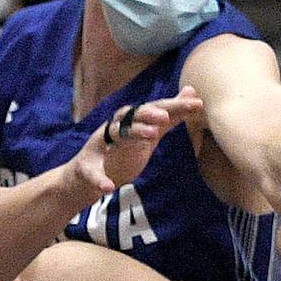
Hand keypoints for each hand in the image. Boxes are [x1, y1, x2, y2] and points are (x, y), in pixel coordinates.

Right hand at [68, 87, 203, 198]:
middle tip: (166, 116)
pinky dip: (99, 180)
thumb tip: (191, 92)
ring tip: (152, 135)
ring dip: (134, 133)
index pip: (154, 109)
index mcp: (130, 122)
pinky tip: (108, 188)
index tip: (196, 103)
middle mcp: (114, 129)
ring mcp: (100, 147)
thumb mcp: (148, 134)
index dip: (174, 105)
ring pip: (116, 134)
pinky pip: (92, 174)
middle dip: (149, 114)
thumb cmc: (119, 152)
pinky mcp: (86, 169)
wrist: (84, 179)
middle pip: (132, 115)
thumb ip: (169, 116)